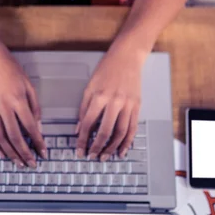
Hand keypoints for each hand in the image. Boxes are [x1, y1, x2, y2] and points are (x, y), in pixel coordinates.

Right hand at [0, 37, 46, 166]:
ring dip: (10, 152)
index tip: (43, 152)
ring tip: (18, 162)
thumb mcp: (29, 85)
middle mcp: (4, 107)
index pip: (30, 126)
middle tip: (31, 164)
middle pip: (14, 136)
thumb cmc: (11, 70)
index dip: (38, 142)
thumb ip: (34, 106)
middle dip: (24, 153)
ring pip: (1, 137)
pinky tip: (1, 153)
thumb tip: (37, 126)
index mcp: (18, 100)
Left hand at [76, 43, 146, 160]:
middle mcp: (114, 102)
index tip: (80, 149)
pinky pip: (133, 128)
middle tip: (92, 156)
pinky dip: (127, 142)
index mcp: (99, 96)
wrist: (127, 58)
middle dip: (97, 147)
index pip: (88, 123)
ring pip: (120, 133)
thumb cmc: (106, 70)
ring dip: (112, 148)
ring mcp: (128, 105)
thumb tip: (77, 129)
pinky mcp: (137, 106)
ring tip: (105, 157)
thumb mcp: (89, 86)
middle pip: (105, 131)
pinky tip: (122, 150)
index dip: (82, 139)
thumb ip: (83, 109)